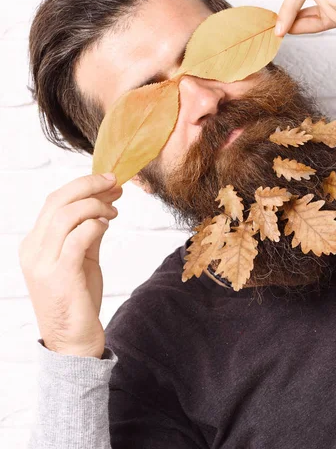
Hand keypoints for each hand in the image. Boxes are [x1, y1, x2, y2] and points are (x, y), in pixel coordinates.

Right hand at [19, 173, 121, 357]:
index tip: (108, 180)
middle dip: (89, 186)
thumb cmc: (78, 299)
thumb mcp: (82, 258)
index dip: (83, 185)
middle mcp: (33, 251)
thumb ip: (87, 231)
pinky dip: (94, 225)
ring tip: (114, 211)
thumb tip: (103, 204)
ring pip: (66, 216)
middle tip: (115, 183)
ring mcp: (43, 264)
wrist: (74, 341)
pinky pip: (77, 238)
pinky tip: (107, 225)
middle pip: (58, 202)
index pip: (54, 201)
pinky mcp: (60, 276)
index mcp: (34, 244)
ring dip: (96, 206)